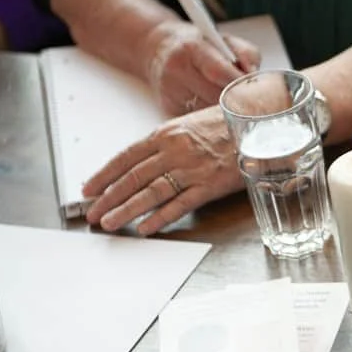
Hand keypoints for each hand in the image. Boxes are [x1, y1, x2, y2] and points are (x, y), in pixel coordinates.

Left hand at [83, 106, 242, 234]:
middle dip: (109, 197)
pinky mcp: (210, 184)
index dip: (104, 174)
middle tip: (93, 212)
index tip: (89, 188)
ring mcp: (192, 169)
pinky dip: (161, 217)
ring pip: (151, 192)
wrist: (262, 123)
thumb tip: (147, 160)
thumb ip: (169, 142)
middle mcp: (175, 151)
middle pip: (133, 177)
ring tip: (110, 223)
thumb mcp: (192, 125)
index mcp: (167, 134)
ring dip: (127, 209)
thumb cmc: (230, 123)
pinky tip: (146, 228)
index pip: (126, 157)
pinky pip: (180, 204)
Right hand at [145, 20, 261, 116]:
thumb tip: (254, 74)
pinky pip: (199, 122)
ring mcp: (170, 93)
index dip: (240, 84)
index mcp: (191, 49)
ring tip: (232, 103)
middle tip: (248, 100)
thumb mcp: (224, 40)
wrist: (160, 51)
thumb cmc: (198, 46)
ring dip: (226, 112)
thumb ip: (246, 53)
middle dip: (236, 100)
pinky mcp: (169, 110)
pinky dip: (212, 119)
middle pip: (216, 97)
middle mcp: (176, 70)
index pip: (220, 72)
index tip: (253, 89)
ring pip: (209, 113)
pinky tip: (215, 109)